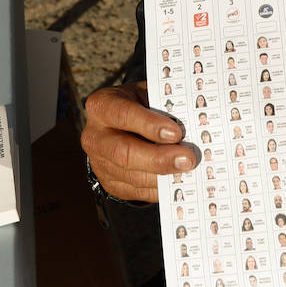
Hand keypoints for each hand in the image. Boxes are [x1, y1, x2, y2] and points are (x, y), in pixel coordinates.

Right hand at [80, 82, 196, 202]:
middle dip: (158, 159)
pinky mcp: (110, 183)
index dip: (149, 124)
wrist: (118, 123)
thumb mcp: (145, 95)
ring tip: (188, 170)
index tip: (176, 132)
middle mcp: (95, 136)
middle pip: (124, 153)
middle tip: (188, 159)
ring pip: (132, 176)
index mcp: (102, 106)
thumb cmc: (137, 105)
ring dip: (163, 176)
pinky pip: (136, 191)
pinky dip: (160, 189)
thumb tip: (191, 123)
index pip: (123, 115)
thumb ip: (162, 105)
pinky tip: (178, 182)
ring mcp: (99, 163)